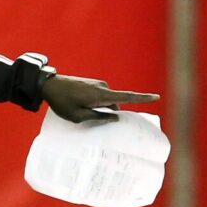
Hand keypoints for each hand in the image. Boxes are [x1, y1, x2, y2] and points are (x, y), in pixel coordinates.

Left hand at [42, 74, 158, 122]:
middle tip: (98, 122)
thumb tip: (115, 117)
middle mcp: (102, 88)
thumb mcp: (77, 116)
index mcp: (101, 96)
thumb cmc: (61, 102)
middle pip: (115, 103)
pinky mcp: (92, 84)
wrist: (49, 84)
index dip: (142, 98)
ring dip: (99, 109)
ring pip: (106, 101)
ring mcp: (97, 84)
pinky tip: (81, 108)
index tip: (156, 97)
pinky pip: (100, 96)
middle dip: (110, 114)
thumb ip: (97, 117)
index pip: (126, 97)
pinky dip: (96, 104)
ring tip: (80, 113)